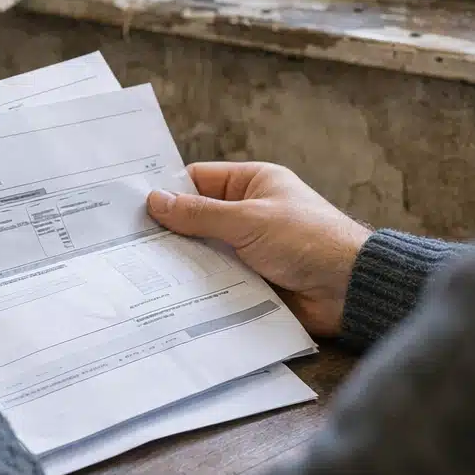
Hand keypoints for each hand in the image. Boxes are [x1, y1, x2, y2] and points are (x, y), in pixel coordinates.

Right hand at [147, 163, 370, 337]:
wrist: (350, 290)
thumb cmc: (308, 239)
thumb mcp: (249, 219)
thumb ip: (200, 213)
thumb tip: (156, 200)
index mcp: (253, 184)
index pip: (198, 180)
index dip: (168, 191)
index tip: (131, 205)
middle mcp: (248, 214)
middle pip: (196, 219)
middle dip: (168, 231)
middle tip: (125, 242)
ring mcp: (248, 250)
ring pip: (203, 253)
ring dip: (181, 262)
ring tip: (136, 270)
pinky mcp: (250, 282)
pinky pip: (216, 281)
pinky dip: (197, 287)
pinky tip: (165, 294)